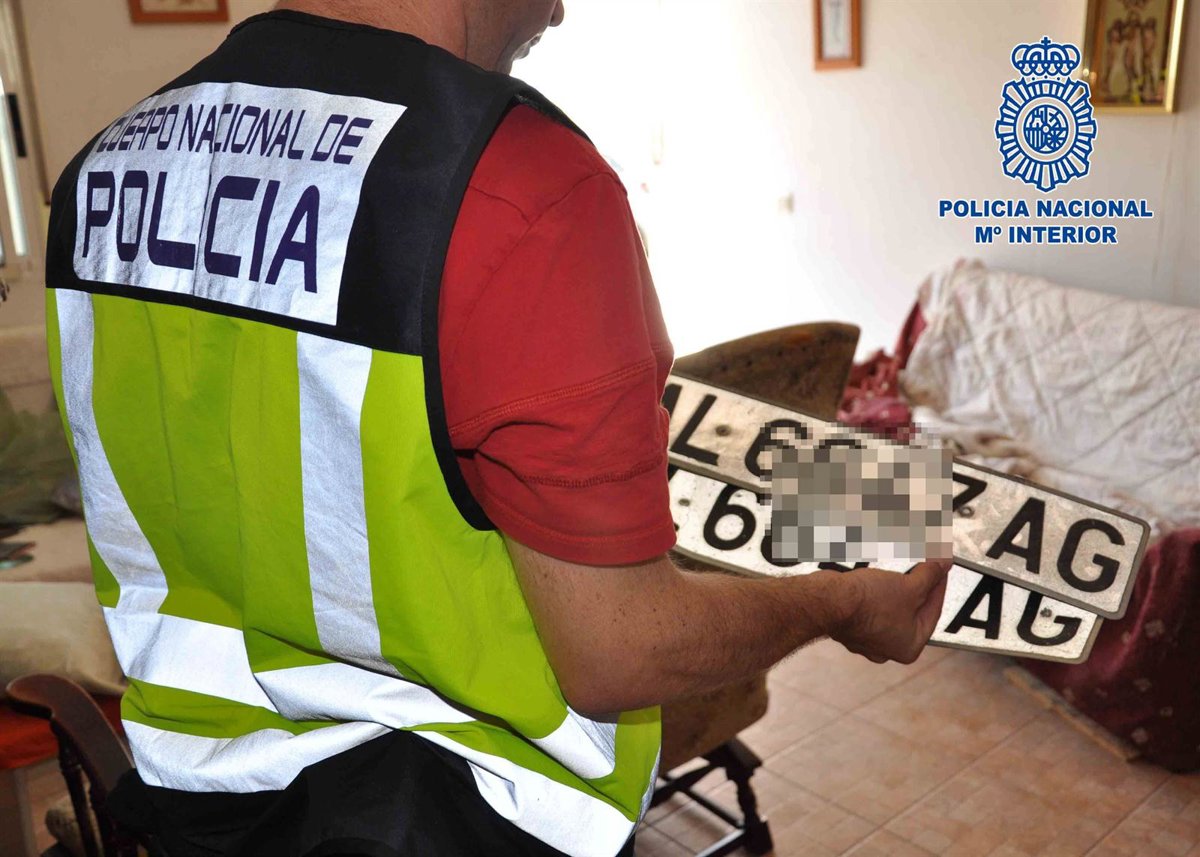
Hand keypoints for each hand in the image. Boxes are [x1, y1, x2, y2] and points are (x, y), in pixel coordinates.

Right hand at [829, 560, 950, 664]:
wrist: (829, 600)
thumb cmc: (867, 605)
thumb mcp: (909, 586)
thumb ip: (930, 575)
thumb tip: (943, 565)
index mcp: (909, 647)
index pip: (934, 611)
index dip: (939, 584)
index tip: (940, 568)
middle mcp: (887, 648)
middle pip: (912, 612)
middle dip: (918, 587)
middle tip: (924, 567)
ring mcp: (866, 638)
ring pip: (890, 609)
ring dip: (896, 589)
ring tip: (899, 570)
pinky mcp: (849, 625)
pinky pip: (870, 607)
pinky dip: (875, 593)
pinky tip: (876, 578)